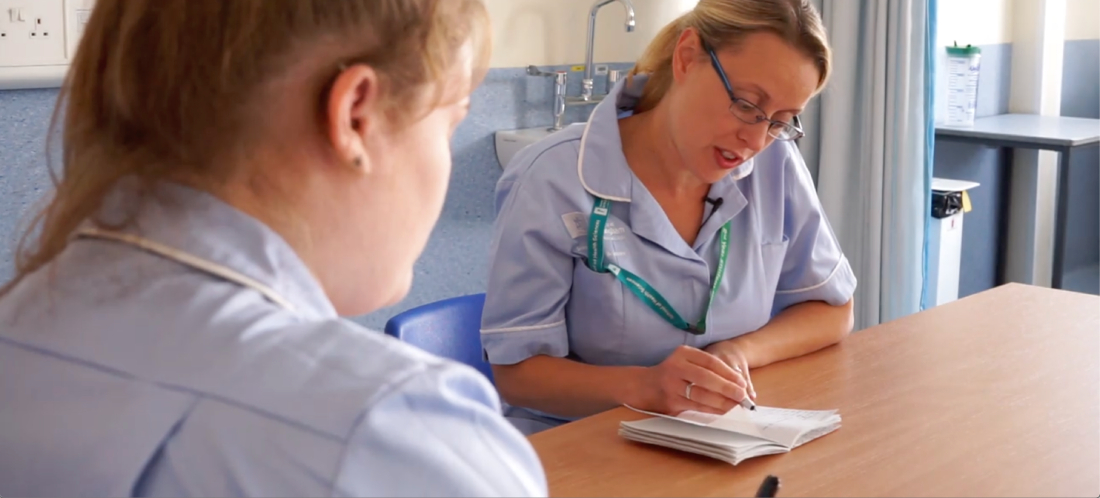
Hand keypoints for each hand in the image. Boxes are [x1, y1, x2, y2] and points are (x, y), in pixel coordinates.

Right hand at [633, 345, 749, 415]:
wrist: (643, 386)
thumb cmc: (672, 374)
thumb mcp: (686, 362)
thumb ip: (707, 369)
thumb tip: (736, 382)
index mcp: (683, 354)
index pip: (710, 362)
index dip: (728, 373)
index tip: (742, 383)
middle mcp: (676, 367)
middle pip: (706, 378)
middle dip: (727, 388)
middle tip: (742, 396)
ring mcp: (671, 385)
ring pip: (701, 395)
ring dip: (721, 403)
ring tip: (736, 407)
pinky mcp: (670, 402)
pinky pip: (695, 407)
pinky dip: (711, 410)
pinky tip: (722, 412)